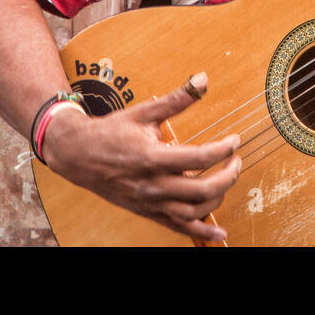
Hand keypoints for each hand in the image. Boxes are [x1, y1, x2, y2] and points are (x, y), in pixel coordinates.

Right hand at [41, 73, 241, 241]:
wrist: (77, 155)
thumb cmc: (111, 132)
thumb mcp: (144, 111)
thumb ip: (176, 99)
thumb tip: (203, 79)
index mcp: (151, 157)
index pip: (198, 158)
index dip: (223, 150)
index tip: (235, 141)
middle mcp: (151, 185)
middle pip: (200, 190)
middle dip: (227, 176)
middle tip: (237, 161)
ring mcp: (149, 202)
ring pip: (192, 212)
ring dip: (217, 199)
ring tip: (227, 180)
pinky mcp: (147, 212)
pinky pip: (177, 228)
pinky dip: (201, 233)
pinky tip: (219, 235)